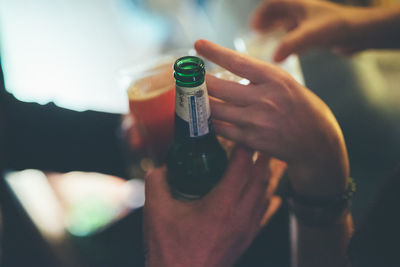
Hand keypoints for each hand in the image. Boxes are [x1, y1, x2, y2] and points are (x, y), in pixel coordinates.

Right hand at [143, 147, 284, 266]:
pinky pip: (261, 210)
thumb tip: (162, 168)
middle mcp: (241, 215)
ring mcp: (247, 229)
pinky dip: (261, 194)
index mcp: (222, 204)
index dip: (244, 147)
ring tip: (256, 162)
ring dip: (261, 174)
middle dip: (259, 156)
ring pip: (263, 193)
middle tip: (255, 142)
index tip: (240, 135)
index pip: (242, 166)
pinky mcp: (247, 239)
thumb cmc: (170, 250)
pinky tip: (255, 191)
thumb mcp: (156, 211)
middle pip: (260, 177)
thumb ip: (156, 182)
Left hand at [195, 39, 348, 196]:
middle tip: (189, 79)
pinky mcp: (252, 139)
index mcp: (275, 79)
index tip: (198, 45)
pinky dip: (211, 123)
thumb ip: (259, 78)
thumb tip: (228, 73)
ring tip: (194, 99)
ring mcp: (257, 121)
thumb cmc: (301, 108)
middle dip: (199, 83)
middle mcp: (265, 98)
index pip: (238, 61)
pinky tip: (207, 118)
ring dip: (201, 104)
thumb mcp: (286, 84)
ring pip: (216, 110)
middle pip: (219, 87)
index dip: (214, 52)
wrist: (316, 142)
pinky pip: (221, 129)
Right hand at [251, 0, 399, 60]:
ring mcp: (310, 22)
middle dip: (267, 23)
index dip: (260, 14)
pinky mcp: (317, 33)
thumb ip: (290, 45)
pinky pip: (298, 36)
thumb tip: (274, 58)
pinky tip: (287, 53)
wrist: (360, 33)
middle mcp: (302, 11)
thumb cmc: (336, 27)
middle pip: (278, 13)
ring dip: (277, 33)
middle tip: (257, 36)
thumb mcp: (309, 35)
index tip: (253, 28)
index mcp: (298, 4)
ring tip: (268, 44)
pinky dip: (289, 42)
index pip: (272, 4)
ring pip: (288, 25)